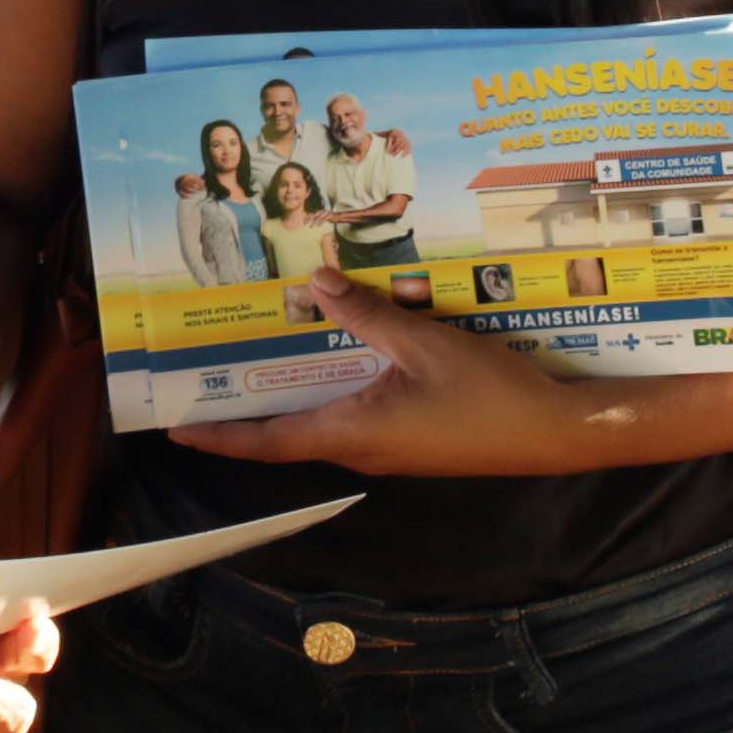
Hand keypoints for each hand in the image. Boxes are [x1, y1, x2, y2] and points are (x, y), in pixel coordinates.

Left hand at [185, 273, 607, 478]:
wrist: (555, 433)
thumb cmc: (488, 394)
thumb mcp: (422, 342)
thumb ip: (367, 313)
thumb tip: (313, 284)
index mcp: (352, 433)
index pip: (267, 441)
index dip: (220, 437)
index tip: (177, 429)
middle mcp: (362, 449)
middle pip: (289, 432)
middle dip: (247, 409)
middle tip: (209, 375)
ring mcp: (390, 449)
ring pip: (325, 421)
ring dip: (293, 395)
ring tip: (260, 357)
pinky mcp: (414, 440)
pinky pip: (359, 415)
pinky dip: (334, 389)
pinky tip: (337, 355)